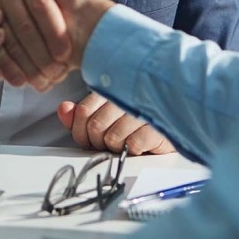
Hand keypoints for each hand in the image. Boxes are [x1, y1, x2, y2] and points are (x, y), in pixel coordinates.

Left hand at [57, 94, 175, 154]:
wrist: (175, 123)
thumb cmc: (136, 123)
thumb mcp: (104, 118)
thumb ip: (81, 116)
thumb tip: (63, 109)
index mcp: (112, 89)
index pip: (82, 112)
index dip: (80, 132)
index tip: (89, 139)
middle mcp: (127, 95)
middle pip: (95, 126)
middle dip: (98, 141)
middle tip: (110, 142)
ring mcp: (144, 109)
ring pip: (112, 137)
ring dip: (116, 146)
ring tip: (126, 141)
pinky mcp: (158, 126)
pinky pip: (132, 144)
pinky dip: (133, 149)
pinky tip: (140, 144)